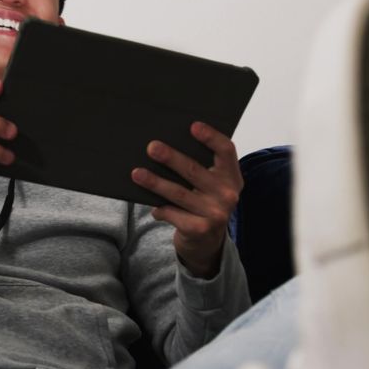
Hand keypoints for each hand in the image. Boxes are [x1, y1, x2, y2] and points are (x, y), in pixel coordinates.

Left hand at [131, 122, 243, 277]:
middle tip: (152, 147)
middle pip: (195, 171)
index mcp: (232, 177)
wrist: (206, 243)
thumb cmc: (202, 203)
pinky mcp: (200, 229)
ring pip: (179, 193)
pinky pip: (172, 213)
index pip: (226, 151)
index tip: (193, 126)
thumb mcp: (209, 186)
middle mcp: (228, 194)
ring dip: (155, 182)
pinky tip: (152, 206)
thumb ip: (199, 168)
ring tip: (137, 173)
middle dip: (171, 158)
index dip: (211, 137)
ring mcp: (216, 213)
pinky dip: (160, 209)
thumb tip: (163, 147)